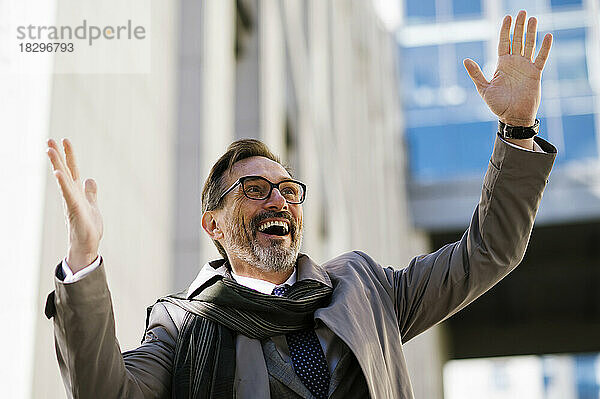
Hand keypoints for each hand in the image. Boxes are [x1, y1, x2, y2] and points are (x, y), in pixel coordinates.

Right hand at [46, 138, 102, 272]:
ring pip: (63, 179)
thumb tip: (90, 179)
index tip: (64, 140)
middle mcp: (72, 194)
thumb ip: (90, 192)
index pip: (72, 169)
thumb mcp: (92, 205)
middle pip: (64, 171)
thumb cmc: (88, 227)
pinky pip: (68, 194)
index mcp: (77, 192)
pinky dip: (63, 183)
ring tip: (49, 150)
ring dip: (56, 164)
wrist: (87, 245)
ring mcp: (72, 201)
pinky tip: (58, 172)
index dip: (69, 155)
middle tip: (49, 139)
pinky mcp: (75, 210)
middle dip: (57, 155)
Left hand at [464, 10, 551, 127]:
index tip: (506, 17)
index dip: (505, 30)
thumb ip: (476, 73)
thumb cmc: (498, 105)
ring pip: (530, 45)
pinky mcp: (536, 74)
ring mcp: (526, 67)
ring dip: (531, 32)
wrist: (513, 117)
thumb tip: (465, 60)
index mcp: (502, 65)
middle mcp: (515, 63)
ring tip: (532, 18)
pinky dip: (545, 48)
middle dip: (519, 26)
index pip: (504, 43)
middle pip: (517, 40)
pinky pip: (541, 58)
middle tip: (521, 12)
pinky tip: (548, 36)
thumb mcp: (484, 88)